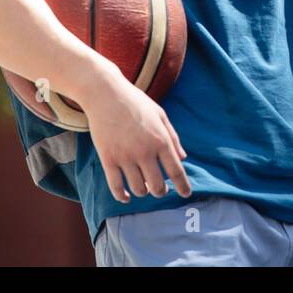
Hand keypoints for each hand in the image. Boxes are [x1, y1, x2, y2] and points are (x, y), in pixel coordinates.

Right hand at [80, 64, 191, 201]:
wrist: (106, 94)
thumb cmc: (136, 103)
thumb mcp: (160, 115)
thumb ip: (173, 137)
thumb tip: (182, 158)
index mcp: (161, 141)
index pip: (176, 172)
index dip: (183, 187)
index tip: (185, 194)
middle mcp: (144, 152)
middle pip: (158, 186)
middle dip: (161, 192)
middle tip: (161, 190)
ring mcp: (125, 157)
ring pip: (138, 189)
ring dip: (144, 192)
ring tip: (144, 188)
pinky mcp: (108, 159)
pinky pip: (116, 187)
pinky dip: (122, 196)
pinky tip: (126, 197)